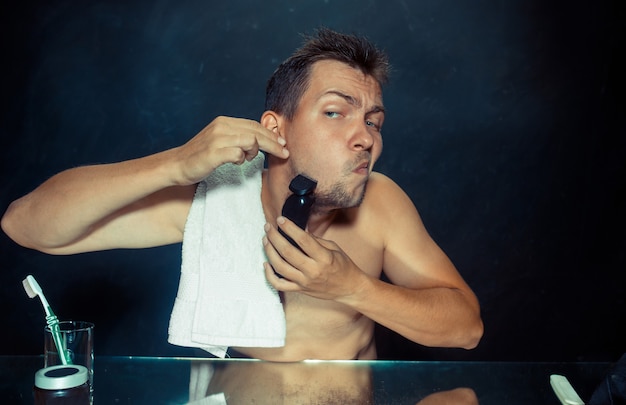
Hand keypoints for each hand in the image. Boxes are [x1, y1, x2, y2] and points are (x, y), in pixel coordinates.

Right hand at [172, 116, 288, 184]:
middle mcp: (221, 127)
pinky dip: (242, 159)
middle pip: (256, 132)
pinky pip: (238, 154)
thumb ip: (237, 137)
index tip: (282, 143)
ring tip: (249, 159)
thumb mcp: (220, 140)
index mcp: (224, 122)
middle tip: (284, 153)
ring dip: (255, 152)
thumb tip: (259, 140)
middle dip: (273, 143)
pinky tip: (237, 163)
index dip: (270, 134)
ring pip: (250, 141)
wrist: (178, 165)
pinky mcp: (213, 153)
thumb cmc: (201, 155)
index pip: (254, 125)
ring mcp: (217, 139)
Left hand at [263, 216, 365, 300]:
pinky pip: (279, 284)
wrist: (349, 288)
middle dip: (274, 237)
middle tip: (268, 227)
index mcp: (324, 257)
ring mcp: (304, 282)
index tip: (281, 219)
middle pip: (287, 252)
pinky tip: (266, 264)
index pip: (303, 240)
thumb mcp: (333, 248)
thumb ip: (314, 240)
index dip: (289, 228)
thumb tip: (297, 228)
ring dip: (269, 252)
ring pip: (280, 267)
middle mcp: (313, 270)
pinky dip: (269, 275)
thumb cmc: (343, 266)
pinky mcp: (300, 290)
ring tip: (265, 240)